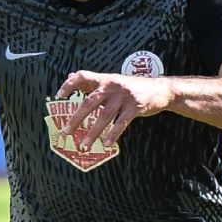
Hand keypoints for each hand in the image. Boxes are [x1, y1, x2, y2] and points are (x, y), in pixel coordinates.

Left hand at [56, 70, 174, 150]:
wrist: (162, 89)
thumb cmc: (133, 87)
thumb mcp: (113, 80)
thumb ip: (93, 81)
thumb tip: (71, 75)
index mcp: (105, 79)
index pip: (83, 76)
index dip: (70, 84)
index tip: (59, 95)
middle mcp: (113, 85)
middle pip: (89, 102)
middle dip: (76, 119)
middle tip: (65, 132)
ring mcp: (125, 96)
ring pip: (104, 116)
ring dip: (92, 133)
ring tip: (83, 146)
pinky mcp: (136, 107)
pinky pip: (121, 123)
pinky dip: (113, 134)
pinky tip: (106, 144)